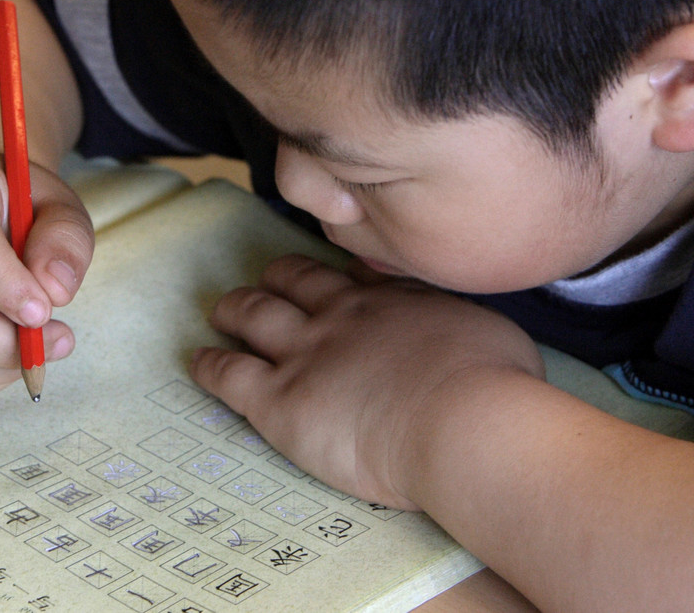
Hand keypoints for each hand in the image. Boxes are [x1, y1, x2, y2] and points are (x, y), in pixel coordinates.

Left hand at [189, 254, 543, 509]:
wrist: (463, 420)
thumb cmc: (494, 385)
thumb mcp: (491, 332)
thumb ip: (463, 327)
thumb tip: (470, 337)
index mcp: (394, 300)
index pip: (351, 274)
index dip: (331, 273)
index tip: (323, 275)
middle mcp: (343, 314)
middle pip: (294, 281)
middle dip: (275, 279)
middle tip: (264, 283)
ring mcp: (306, 352)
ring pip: (253, 315)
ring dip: (234, 309)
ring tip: (221, 310)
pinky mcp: (280, 398)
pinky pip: (230, 373)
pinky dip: (210, 365)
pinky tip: (199, 362)